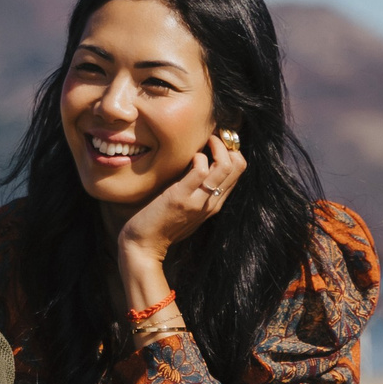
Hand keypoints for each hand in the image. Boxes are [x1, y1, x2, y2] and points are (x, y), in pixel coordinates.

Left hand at [115, 133, 245, 267]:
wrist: (143, 246)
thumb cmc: (161, 224)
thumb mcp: (187, 206)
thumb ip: (196, 189)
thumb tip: (198, 162)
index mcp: (215, 203)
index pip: (239, 169)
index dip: (231, 149)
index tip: (215, 141)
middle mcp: (212, 202)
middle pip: (238, 164)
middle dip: (226, 143)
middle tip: (210, 137)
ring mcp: (199, 201)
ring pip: (226, 165)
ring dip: (215, 145)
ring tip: (203, 142)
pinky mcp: (181, 198)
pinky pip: (201, 170)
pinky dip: (197, 157)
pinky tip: (188, 157)